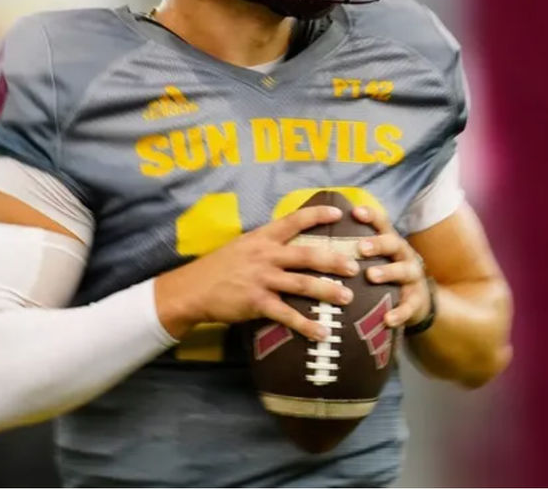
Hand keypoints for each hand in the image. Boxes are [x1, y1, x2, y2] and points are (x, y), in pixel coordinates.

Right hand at [155, 205, 360, 341]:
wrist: (192, 289)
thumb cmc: (219, 267)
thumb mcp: (242, 246)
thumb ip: (266, 245)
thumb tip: (290, 243)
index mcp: (262, 238)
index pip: (293, 221)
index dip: (316, 215)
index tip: (338, 213)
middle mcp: (265, 255)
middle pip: (306, 255)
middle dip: (333, 260)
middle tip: (355, 266)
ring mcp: (262, 279)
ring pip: (302, 284)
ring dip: (327, 291)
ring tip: (347, 298)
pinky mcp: (257, 302)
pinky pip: (287, 315)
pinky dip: (306, 325)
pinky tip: (322, 333)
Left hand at [352, 205, 431, 328]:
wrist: (418, 300)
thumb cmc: (385, 272)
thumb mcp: (375, 258)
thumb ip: (353, 249)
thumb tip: (314, 241)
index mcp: (390, 242)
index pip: (381, 223)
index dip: (370, 216)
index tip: (355, 212)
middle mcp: (403, 255)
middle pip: (393, 244)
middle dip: (378, 244)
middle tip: (361, 247)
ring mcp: (412, 277)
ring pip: (403, 271)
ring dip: (387, 272)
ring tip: (371, 276)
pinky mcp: (416, 300)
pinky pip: (409, 307)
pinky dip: (399, 313)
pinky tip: (387, 320)